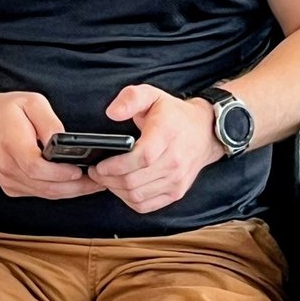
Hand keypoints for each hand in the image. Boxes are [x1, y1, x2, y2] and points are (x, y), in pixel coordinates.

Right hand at [0, 91, 102, 199]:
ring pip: (45, 194)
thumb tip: (65, 140)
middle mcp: (8, 168)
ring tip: (95, 184)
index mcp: (11, 145)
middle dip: (76, 187)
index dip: (61, 173)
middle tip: (101, 181)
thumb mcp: (31, 102)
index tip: (82, 170)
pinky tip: (75, 184)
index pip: (37, 167)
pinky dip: (59, 191)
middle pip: (46, 187)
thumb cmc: (5, 110)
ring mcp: (8, 181)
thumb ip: (49, 122)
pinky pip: (39, 193)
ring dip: (71, 192)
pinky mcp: (11, 187)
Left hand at [89, 84, 223, 213]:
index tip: (99, 165)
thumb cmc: (174, 115)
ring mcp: (176, 180)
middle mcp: (175, 161)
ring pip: (137, 196)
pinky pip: (146, 205)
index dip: (116, 166)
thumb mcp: (152, 95)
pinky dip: (128, 200)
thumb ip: (131, 98)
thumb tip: (112, 112)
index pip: (141, 158)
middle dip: (108, 179)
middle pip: (134, 181)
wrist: (204, 132)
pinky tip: (121, 188)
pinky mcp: (176, 192)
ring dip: (116, 190)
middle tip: (95, 171)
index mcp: (167, 135)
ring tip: (106, 179)